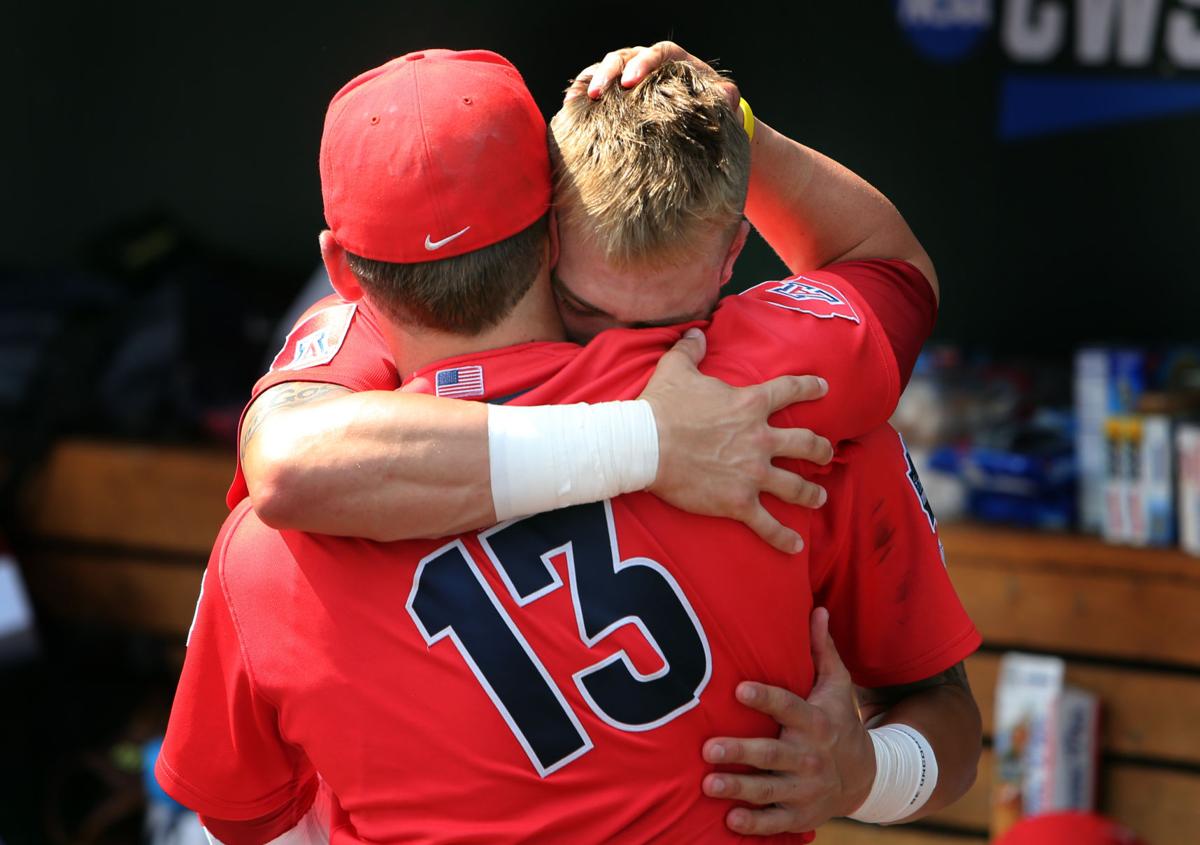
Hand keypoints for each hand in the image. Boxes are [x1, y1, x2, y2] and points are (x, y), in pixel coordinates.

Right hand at [566, 41, 739, 108]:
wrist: (697, 123)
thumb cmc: (708, 109)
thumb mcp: (720, 103)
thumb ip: (724, 97)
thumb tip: (729, 95)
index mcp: (673, 60)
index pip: (656, 54)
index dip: (643, 64)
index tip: (631, 81)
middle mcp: (647, 63)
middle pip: (623, 57)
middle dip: (609, 73)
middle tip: (600, 92)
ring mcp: (628, 76)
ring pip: (606, 69)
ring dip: (593, 82)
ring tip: (581, 100)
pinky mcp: (616, 93)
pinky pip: (595, 86)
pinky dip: (583, 93)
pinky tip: (571, 106)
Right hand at [640, 329, 832, 553]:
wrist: (644, 445)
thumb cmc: (660, 406)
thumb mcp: (676, 368)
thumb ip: (691, 349)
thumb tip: (696, 333)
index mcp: (749, 404)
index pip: (790, 390)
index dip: (810, 388)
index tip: (824, 389)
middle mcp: (760, 439)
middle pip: (805, 442)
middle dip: (821, 448)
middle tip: (827, 452)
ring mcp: (753, 473)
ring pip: (796, 485)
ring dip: (811, 493)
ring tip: (819, 498)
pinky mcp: (738, 501)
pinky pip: (768, 523)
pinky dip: (782, 538)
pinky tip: (795, 547)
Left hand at [701, 608, 875, 834]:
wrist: (868, 778)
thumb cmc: (839, 721)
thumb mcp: (837, 686)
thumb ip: (822, 651)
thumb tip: (818, 609)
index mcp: (816, 722)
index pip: (788, 707)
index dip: (765, 698)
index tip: (739, 688)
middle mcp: (810, 757)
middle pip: (772, 754)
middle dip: (741, 752)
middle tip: (708, 748)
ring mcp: (806, 789)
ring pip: (769, 790)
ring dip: (738, 788)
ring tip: (708, 784)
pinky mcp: (802, 815)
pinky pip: (777, 822)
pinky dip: (755, 825)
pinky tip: (730, 821)